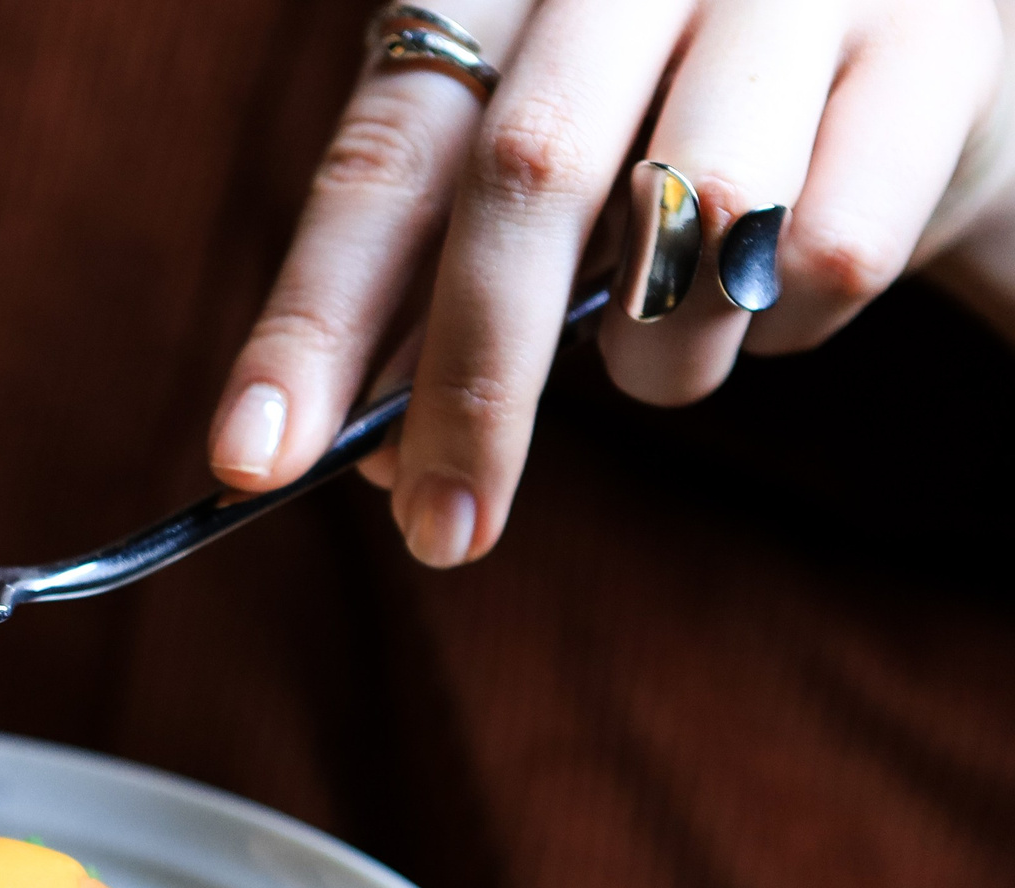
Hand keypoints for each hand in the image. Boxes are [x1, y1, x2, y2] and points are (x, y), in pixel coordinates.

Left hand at [206, 0, 1008, 564]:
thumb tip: (371, 454)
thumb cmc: (678, 117)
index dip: (309, 320)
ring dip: (660, 355)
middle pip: (522, 181)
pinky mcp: (940, 49)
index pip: (380, 161)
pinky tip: (783, 283)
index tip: (252, 459)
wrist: (925, 29)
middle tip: (443, 533)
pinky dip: (785, 324)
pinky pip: (830, 254)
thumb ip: (441, 289)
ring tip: (668, 343)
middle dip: (474, 388)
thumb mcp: (539, 172)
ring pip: (694, 228)